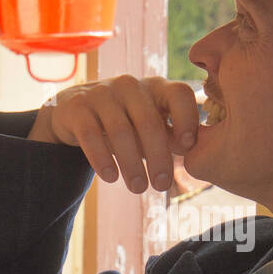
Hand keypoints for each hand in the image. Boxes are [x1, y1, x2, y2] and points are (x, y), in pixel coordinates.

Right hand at [27, 75, 198, 193]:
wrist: (75, 112)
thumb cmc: (126, 122)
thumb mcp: (151, 126)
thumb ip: (173, 137)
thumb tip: (197, 157)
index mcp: (157, 87)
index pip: (180, 94)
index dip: (187, 118)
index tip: (187, 147)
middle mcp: (131, 85)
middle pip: (149, 121)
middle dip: (158, 156)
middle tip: (161, 185)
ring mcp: (102, 93)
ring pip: (120, 130)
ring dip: (131, 163)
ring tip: (137, 188)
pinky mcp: (77, 106)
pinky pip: (91, 134)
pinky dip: (102, 158)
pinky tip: (110, 177)